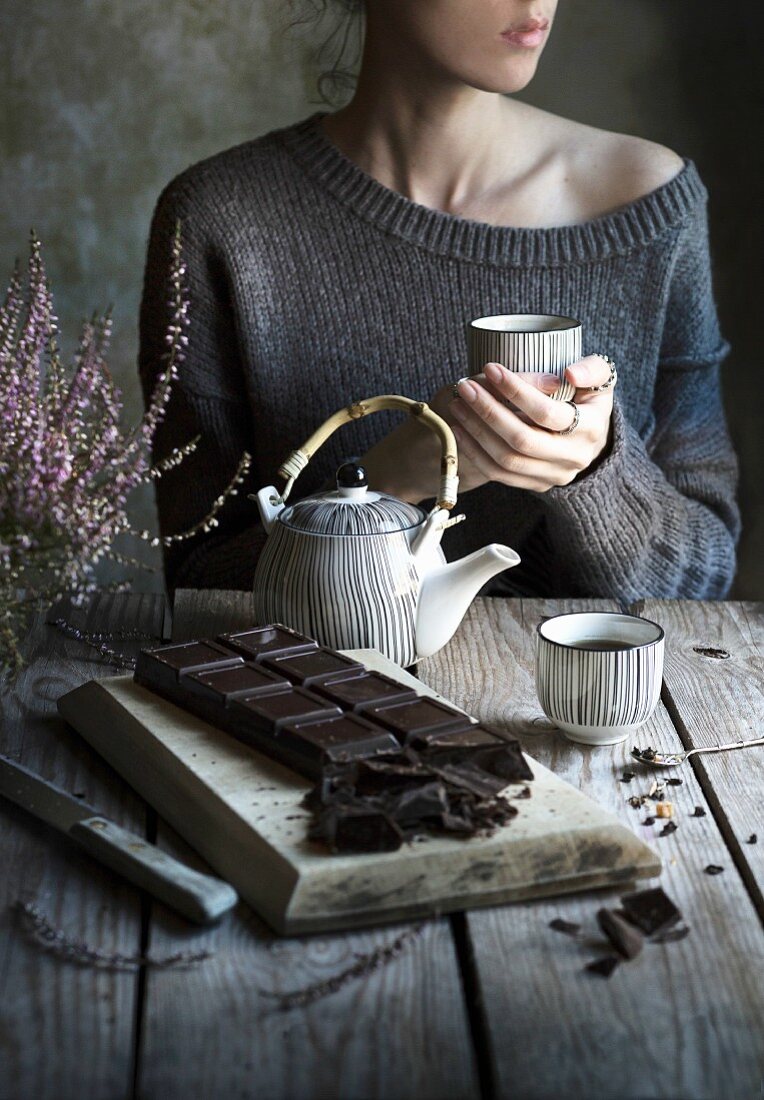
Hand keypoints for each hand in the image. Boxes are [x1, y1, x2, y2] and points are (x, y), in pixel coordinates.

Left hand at [447, 356, 615, 492]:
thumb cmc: (588, 398)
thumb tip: (569, 375)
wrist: (590, 436)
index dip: (516, 391)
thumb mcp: (600, 378)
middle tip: (466, 387)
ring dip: (477, 432)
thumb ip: (591, 369)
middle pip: (522, 440)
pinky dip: (475, 452)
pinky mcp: (537, 485)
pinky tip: (459, 429)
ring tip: (458, 404)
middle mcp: (574, 457)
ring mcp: (555, 475)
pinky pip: (499, 474)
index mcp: (591, 428)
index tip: (490, 368)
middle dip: (489, 412)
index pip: (546, 413)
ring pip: (507, 460)